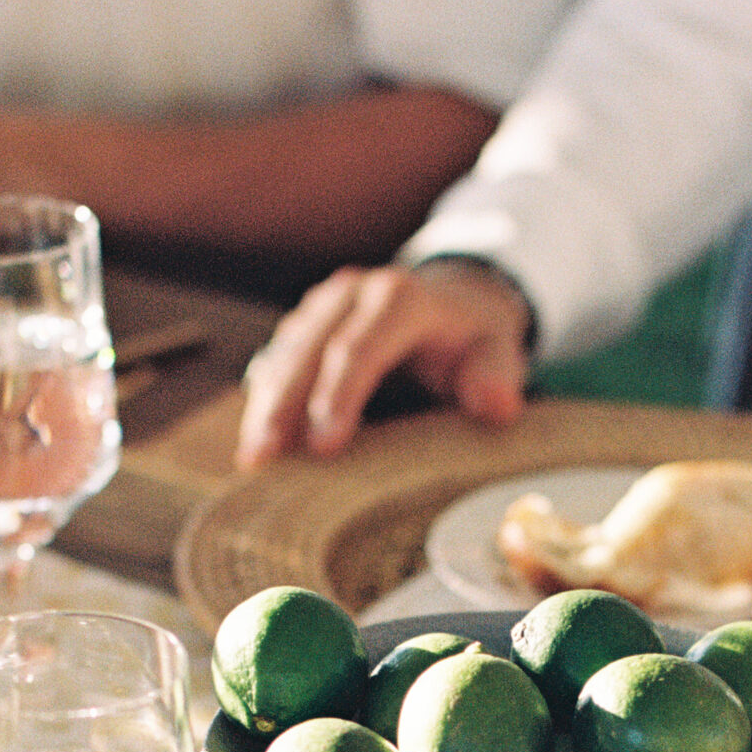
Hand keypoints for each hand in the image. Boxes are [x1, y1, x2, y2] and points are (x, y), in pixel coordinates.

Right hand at [236, 258, 531, 468]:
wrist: (453, 299)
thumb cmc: (474, 336)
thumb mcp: (499, 349)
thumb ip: (498, 375)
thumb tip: (494, 404)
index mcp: (400, 298)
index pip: (359, 347)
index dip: (338, 395)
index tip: (324, 445)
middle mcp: (353, 293)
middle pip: (307, 349)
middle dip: (283, 405)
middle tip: (264, 457)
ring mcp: (323, 307)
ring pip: (284, 354)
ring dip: (265, 406)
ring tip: (252, 458)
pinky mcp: (305, 325)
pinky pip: (277, 361)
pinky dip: (266, 401)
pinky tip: (259, 443)